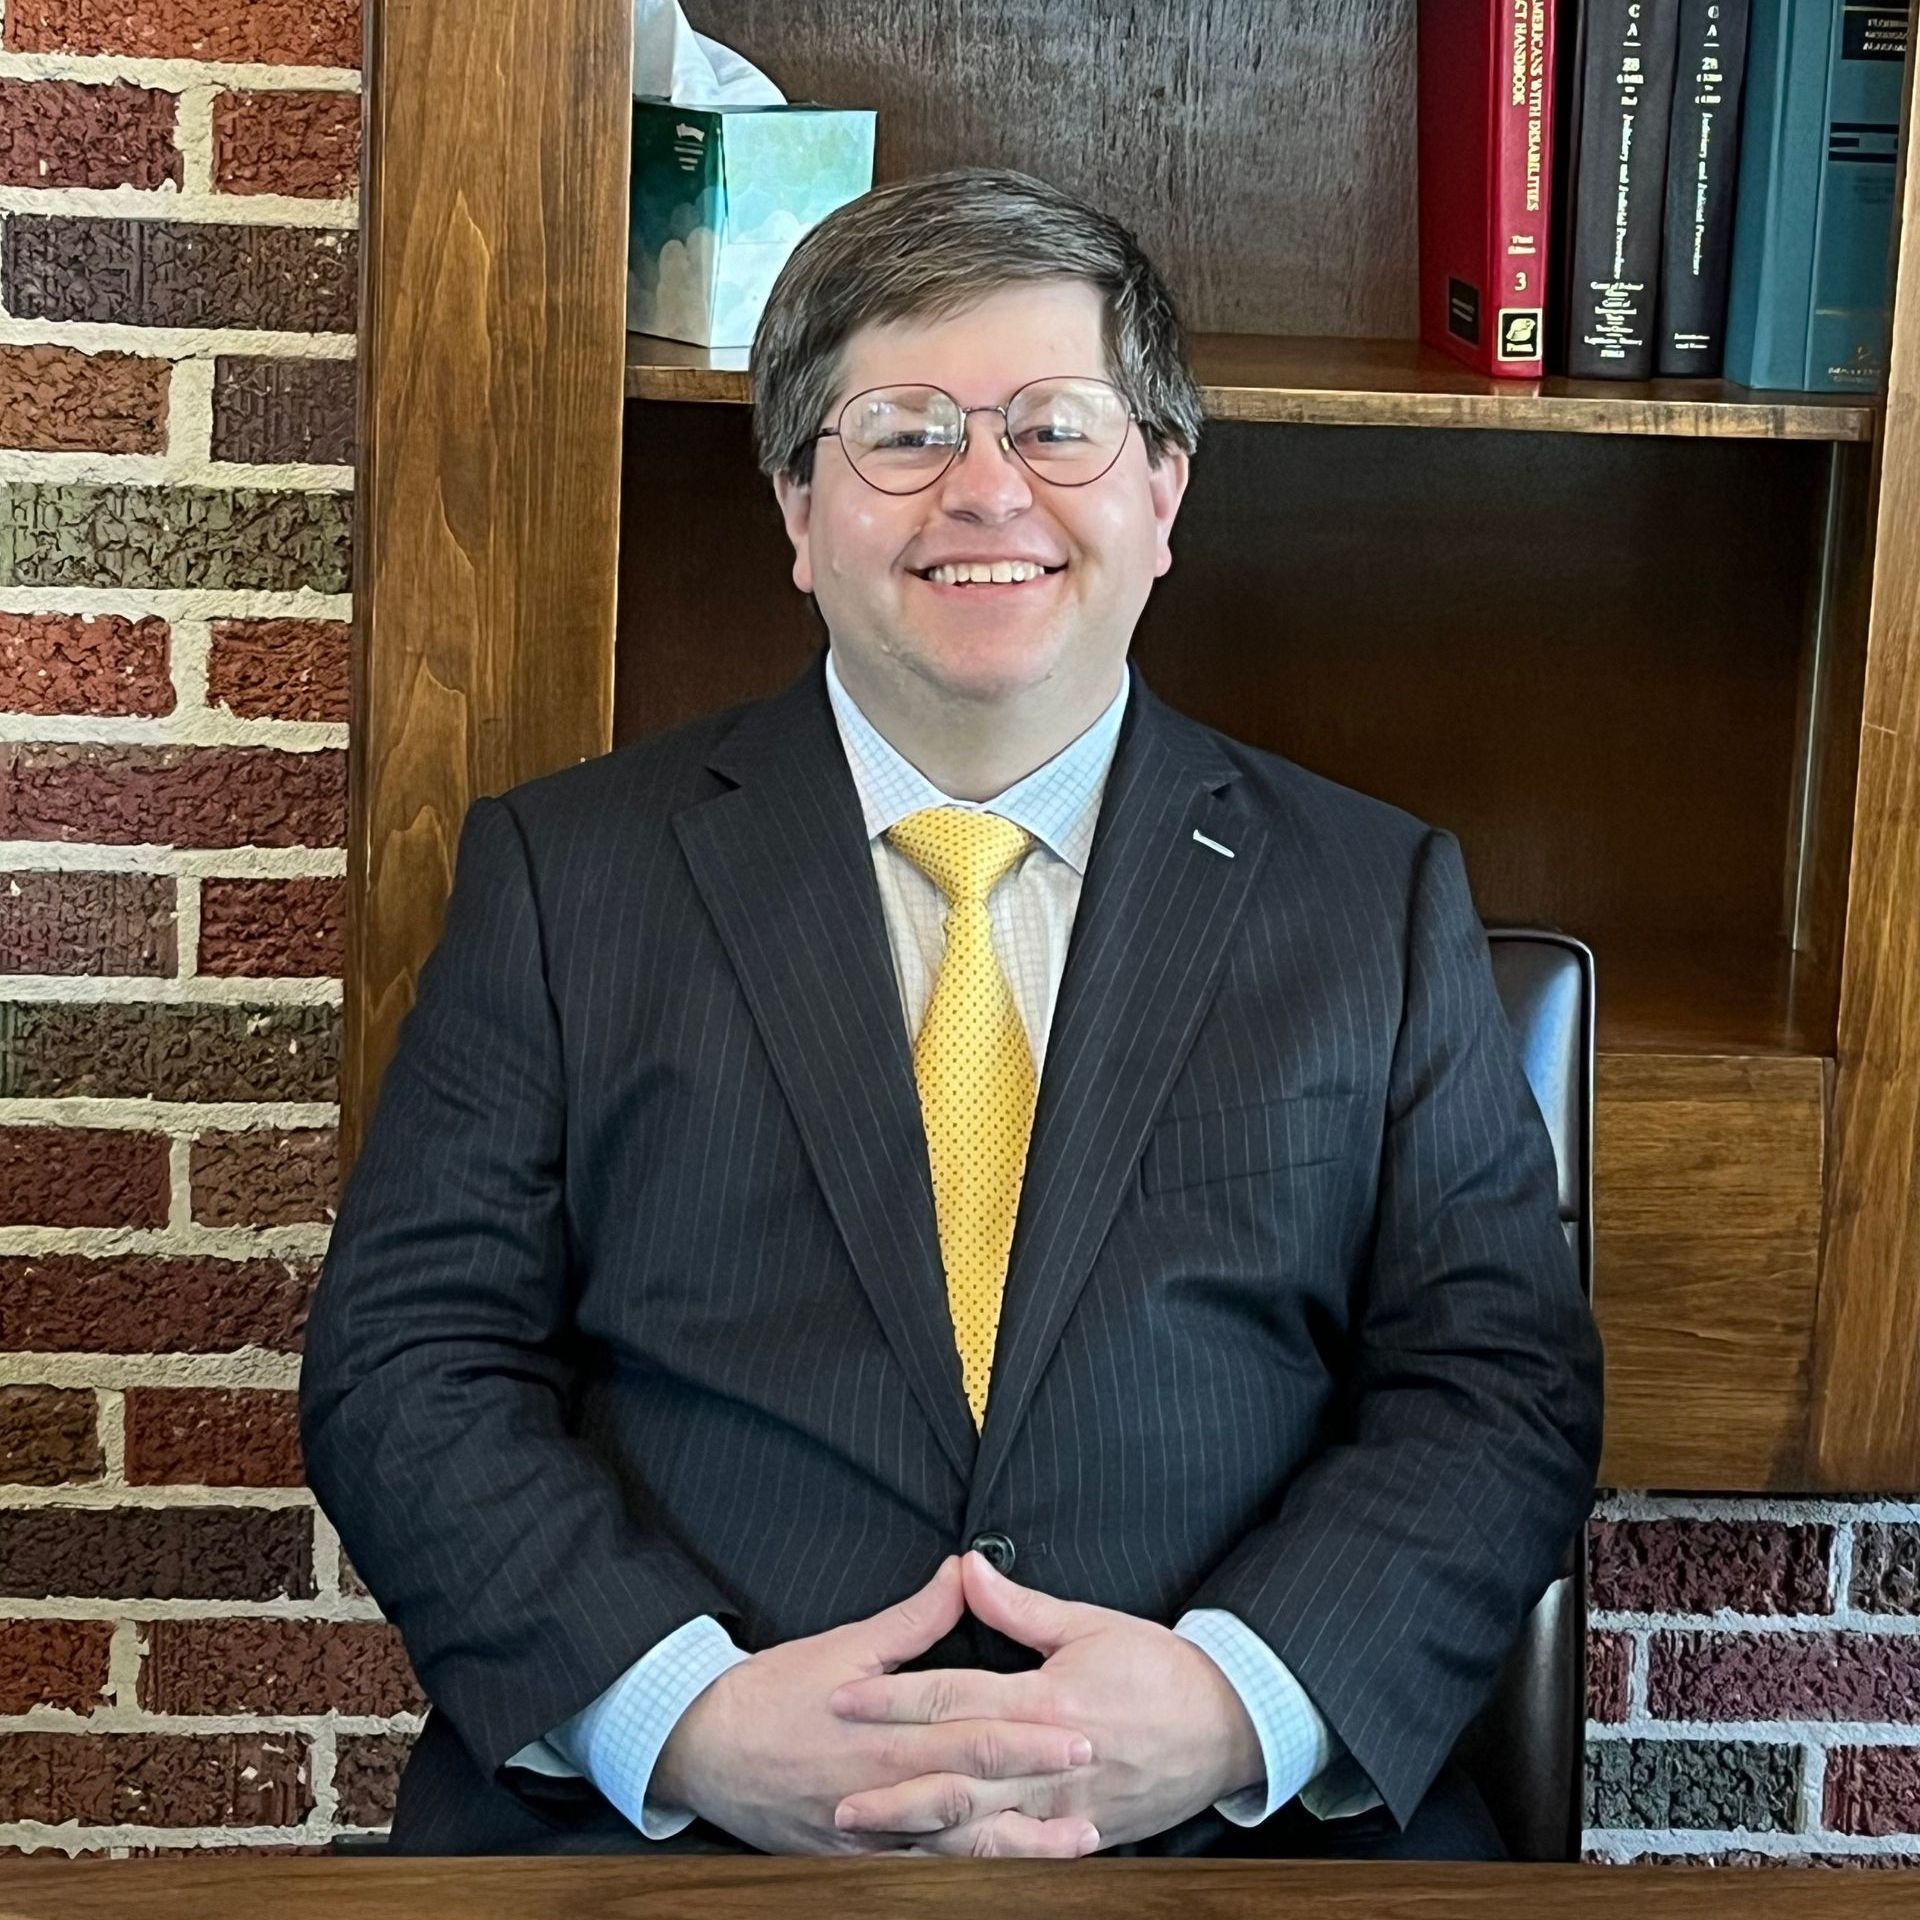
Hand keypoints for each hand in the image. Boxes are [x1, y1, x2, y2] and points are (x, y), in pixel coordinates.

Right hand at [651, 1554, 1102, 1855]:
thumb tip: (964, 1573)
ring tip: (1076, 1844)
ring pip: (957, 1848)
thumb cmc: (776, 1690)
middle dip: (1038, 1791)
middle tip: (1095, 1784)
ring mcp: (872, 1833)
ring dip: (1020, 1846)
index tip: (1080, 1729)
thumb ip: (914, 1619)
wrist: (706, 1747)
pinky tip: (1006, 1874)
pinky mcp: (856, 1861)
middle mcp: (886, 1788)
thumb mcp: (846, 1646)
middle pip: (976, 1792)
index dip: (1029, 1734)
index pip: (973, 1731)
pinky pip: (920, 1875)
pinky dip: (967, 1875)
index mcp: (888, 1732)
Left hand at [826, 1549, 1264, 1851]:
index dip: (894, 1700)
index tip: (844, 1699)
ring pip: (981, 1829)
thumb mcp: (1088, 1624)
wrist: (1227, 1725)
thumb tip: (966, 1567)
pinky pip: (1018, 1856)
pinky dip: (975, 1863)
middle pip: (957, 1779)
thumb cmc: (1157, 1668)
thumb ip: (1018, 1606)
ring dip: (921, 1834)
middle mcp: (1051, 1761)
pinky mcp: (1082, 1833)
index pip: (954, 1699)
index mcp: (1047, 1700)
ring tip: (869, 1837)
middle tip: (835, 1797)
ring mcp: (1066, 1806)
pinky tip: (935, 1864)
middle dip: (892, 1790)